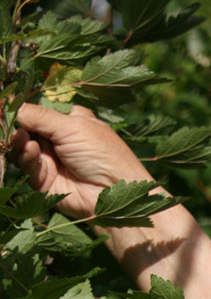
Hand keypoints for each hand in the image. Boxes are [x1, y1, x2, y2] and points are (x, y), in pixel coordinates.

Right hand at [12, 103, 154, 218]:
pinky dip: (26, 156)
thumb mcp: (72, 127)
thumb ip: (39, 116)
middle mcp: (58, 138)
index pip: (39, 109)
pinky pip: (27, 165)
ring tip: (20, 136)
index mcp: (70, 120)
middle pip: (27, 127)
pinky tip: (31, 150)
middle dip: (16, 124)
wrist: (112, 194)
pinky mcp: (44, 180)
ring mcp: (51, 159)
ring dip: (19, 139)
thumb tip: (11, 106)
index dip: (24, 107)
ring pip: (23, 146)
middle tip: (7, 120)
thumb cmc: (102, 154)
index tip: (7, 104)